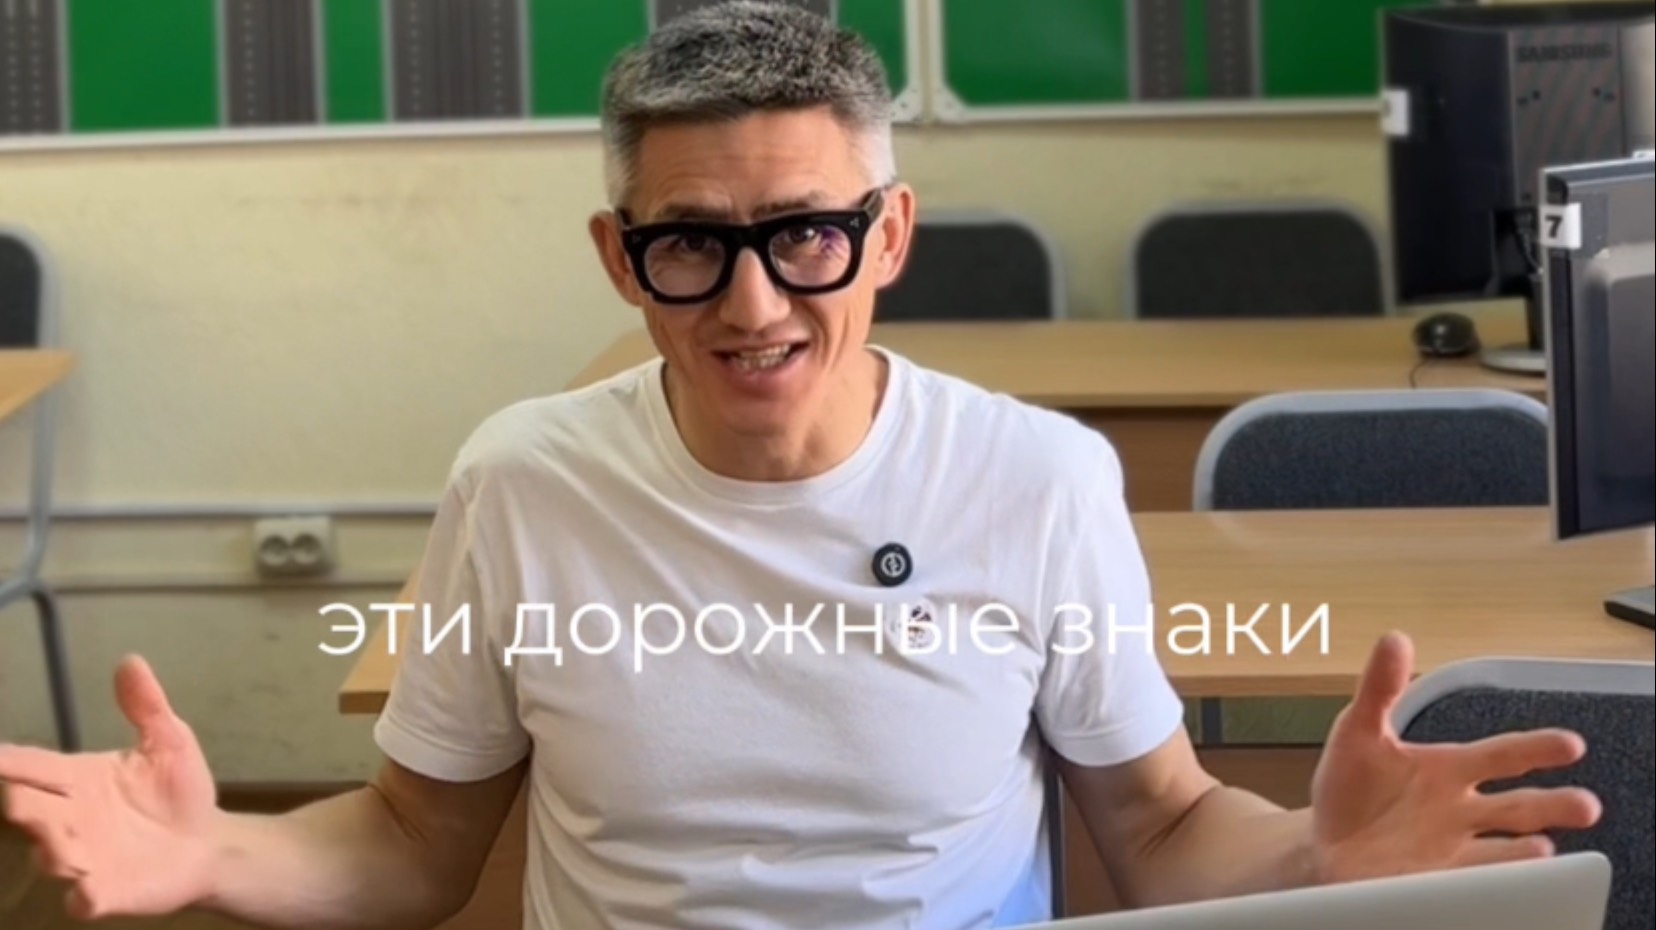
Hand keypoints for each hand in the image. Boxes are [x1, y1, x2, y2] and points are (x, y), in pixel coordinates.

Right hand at [0, 655, 220, 919]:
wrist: (209, 842)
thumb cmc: (178, 791)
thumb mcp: (170, 742)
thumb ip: (147, 706)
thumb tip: (131, 659)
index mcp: (78, 778)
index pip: (32, 766)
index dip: (6, 761)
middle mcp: (71, 817)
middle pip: (31, 810)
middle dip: (22, 805)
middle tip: (19, 800)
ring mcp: (86, 857)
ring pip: (51, 854)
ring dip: (53, 850)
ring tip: (61, 846)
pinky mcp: (108, 891)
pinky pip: (86, 898)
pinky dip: (85, 896)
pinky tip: (89, 894)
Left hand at [1308, 632, 1601, 883]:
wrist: (1327, 843)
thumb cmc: (1351, 789)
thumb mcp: (1359, 732)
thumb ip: (1379, 689)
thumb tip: (1394, 639)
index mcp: (1450, 770)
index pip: (1503, 755)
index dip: (1535, 749)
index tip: (1571, 744)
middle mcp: (1461, 809)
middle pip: (1519, 807)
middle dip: (1553, 805)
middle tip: (1585, 805)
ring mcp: (1453, 848)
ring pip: (1505, 850)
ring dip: (1528, 851)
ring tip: (1545, 848)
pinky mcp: (1436, 881)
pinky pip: (1472, 880)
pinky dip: (1489, 879)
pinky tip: (1505, 877)